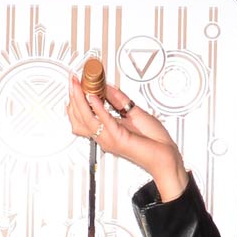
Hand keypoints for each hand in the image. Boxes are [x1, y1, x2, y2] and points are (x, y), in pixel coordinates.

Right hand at [66, 73, 187, 199]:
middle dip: (74, 97)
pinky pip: (104, 121)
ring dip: (80, 100)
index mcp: (107, 130)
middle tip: (72, 81)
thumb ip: (118, 100)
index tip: (76, 85)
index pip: (82, 117)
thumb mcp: (133, 112)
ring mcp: (109, 138)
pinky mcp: (119, 137)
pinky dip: (98, 108)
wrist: (165, 155)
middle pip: (79, 117)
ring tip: (78, 86)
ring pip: (87, 119)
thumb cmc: (153, 140)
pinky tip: (93, 97)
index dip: (76, 100)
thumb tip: (108, 87)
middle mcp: (104, 136)